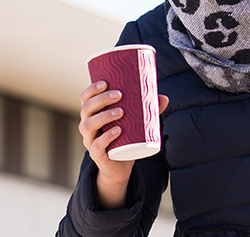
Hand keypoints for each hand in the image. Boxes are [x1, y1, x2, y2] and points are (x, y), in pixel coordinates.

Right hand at [78, 81, 168, 208]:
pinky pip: (97, 145)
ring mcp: (90, 140)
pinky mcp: (96, 154)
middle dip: (102, 99)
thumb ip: (148, 110)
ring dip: (104, 116)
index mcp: (93, 114)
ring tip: (121, 112)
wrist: (120, 166)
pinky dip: (107, 137)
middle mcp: (87, 125)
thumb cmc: (125, 138)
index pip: (85, 98)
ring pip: (89, 125)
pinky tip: (118, 131)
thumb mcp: (135, 123)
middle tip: (120, 95)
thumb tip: (165, 98)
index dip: (91, 89)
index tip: (105, 82)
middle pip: (87, 108)